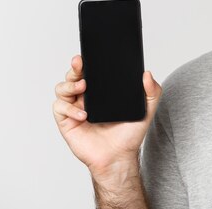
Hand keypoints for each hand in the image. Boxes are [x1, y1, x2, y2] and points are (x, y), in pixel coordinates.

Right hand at [53, 55, 161, 178]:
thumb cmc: (129, 135)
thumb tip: (147, 73)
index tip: (87, 55)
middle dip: (74, 68)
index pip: (90, 71)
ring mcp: (75, 109)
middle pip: (73, 76)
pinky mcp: (67, 122)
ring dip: (69, 85)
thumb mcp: (146, 110)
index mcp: (101, 91)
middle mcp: (86, 97)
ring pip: (62, 88)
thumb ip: (152, 92)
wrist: (119, 157)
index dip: (86, 62)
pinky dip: (69, 108)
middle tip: (80, 64)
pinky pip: (60, 108)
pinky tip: (84, 113)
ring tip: (83, 87)